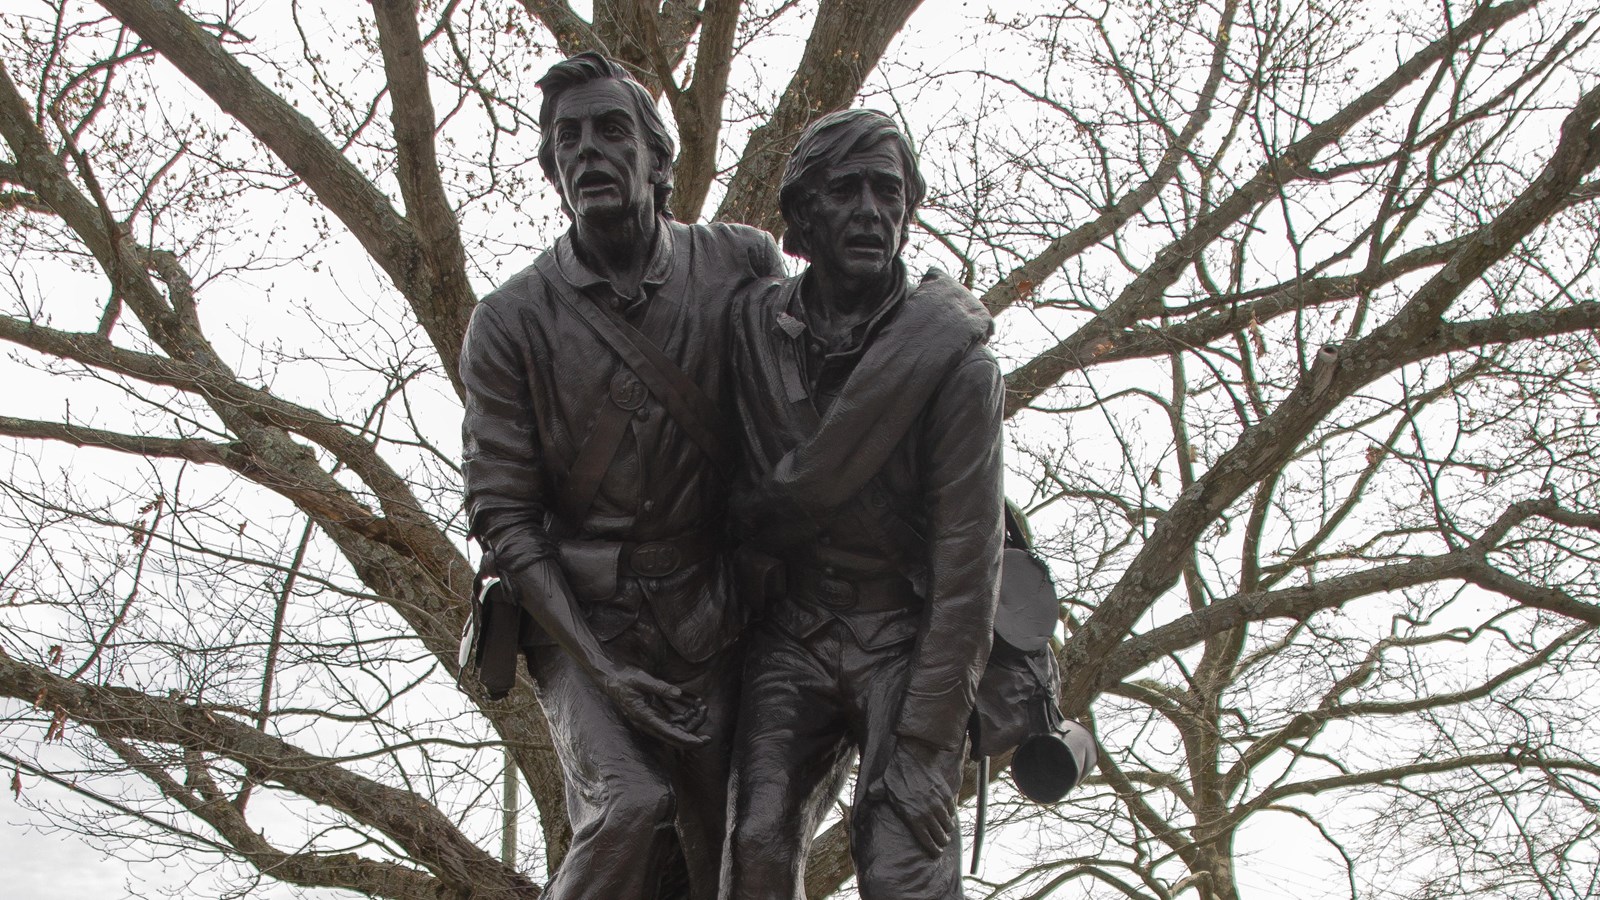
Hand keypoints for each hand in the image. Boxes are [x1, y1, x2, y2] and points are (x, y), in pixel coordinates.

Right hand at [599, 665, 709, 747]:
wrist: (609, 678)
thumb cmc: (623, 678)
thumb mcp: (641, 679)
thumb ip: (660, 687)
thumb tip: (677, 693)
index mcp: (644, 717)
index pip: (669, 733)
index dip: (687, 739)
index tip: (702, 742)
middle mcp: (647, 723)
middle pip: (673, 736)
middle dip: (692, 736)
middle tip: (709, 735)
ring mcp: (649, 720)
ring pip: (674, 727)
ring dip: (689, 720)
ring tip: (703, 708)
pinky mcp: (651, 714)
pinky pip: (670, 718)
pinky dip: (683, 712)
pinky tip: (694, 702)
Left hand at [873, 737, 959, 856]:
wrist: (912, 757)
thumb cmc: (894, 775)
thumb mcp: (878, 790)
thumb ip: (868, 804)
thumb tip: (855, 818)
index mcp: (912, 818)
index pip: (928, 842)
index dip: (934, 850)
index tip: (936, 853)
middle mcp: (927, 814)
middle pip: (942, 837)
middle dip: (942, 841)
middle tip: (941, 841)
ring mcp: (938, 805)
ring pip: (949, 825)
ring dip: (947, 828)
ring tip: (945, 828)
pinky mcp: (946, 795)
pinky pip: (952, 811)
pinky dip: (950, 814)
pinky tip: (946, 814)